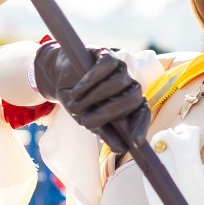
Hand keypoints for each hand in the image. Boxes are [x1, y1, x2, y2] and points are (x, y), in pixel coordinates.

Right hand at [34, 43, 150, 142]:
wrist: (60, 79)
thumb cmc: (80, 103)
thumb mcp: (90, 121)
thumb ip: (106, 134)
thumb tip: (121, 149)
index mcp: (130, 104)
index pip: (143, 113)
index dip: (141, 126)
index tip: (135, 141)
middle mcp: (129, 86)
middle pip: (132, 99)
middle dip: (108, 113)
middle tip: (85, 121)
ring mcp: (120, 69)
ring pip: (118, 83)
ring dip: (94, 97)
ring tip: (75, 105)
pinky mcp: (107, 54)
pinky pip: (105, 67)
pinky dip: (90, 81)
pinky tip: (77, 90)